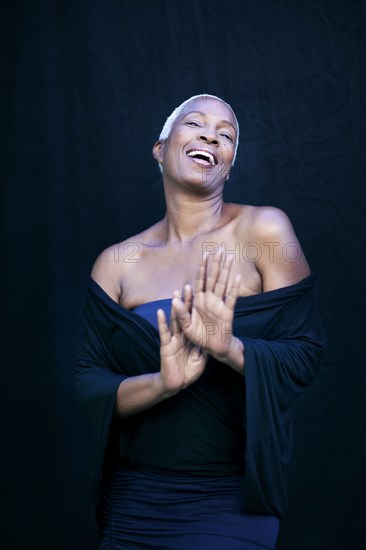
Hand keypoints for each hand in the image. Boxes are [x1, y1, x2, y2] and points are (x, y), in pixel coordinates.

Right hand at [157, 291, 206, 392]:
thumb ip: (204, 348)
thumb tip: (211, 339)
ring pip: (175, 320)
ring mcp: (173, 339)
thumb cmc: (188, 372)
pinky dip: (162, 323)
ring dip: (175, 306)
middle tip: (188, 286)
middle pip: (185, 315)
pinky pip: (164, 333)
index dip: (197, 307)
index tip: (201, 294)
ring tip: (175, 293)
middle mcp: (182, 335)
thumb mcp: (201, 358)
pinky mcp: (166, 346)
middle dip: (187, 301)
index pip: (195, 318)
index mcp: (191, 337)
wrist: (178, 384)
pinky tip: (160, 312)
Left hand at [172, 252, 243, 368]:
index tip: (204, 254)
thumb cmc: (199, 337)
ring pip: (223, 283)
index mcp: (198, 301)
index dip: (202, 268)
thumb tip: (173, 299)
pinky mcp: (228, 312)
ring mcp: (219, 304)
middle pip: (213, 278)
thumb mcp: (186, 326)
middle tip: (219, 249)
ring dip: (226, 271)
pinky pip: (231, 298)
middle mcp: (209, 300)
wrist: (213, 349)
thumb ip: (181, 312)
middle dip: (216, 264)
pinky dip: (234, 287)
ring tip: (230, 257)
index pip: (200, 280)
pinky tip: (237, 277)